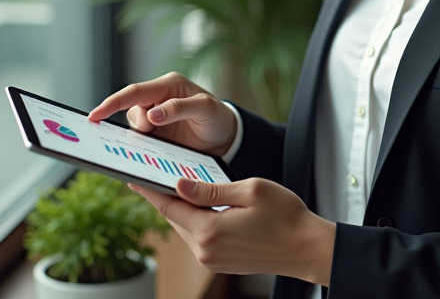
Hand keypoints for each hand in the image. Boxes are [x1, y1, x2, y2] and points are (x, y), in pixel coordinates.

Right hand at [88, 73, 237, 157]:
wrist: (226, 138)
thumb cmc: (217, 117)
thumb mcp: (205, 109)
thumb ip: (180, 108)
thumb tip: (153, 114)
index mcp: (168, 86)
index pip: (134, 92)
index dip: (112, 103)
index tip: (95, 116)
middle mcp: (157, 100)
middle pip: (132, 111)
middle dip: (137, 125)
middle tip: (149, 133)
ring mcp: (155, 120)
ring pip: (134, 128)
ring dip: (140, 138)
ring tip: (159, 145)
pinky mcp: (156, 137)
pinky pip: (140, 142)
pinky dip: (141, 148)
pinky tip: (148, 155)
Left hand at [129, 177, 334, 285]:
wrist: (306, 248)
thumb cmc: (285, 216)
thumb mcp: (250, 190)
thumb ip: (211, 188)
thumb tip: (180, 184)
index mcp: (210, 230)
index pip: (169, 207)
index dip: (149, 191)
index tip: (133, 178)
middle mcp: (206, 250)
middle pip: (175, 219)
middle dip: (164, 197)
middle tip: (151, 176)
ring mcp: (213, 260)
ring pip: (186, 228)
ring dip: (181, 209)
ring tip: (175, 188)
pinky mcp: (221, 263)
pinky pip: (199, 238)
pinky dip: (195, 221)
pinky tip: (199, 207)